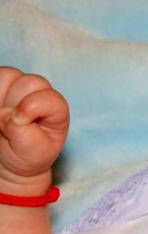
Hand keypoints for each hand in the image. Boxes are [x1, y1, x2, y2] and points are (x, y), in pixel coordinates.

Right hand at [0, 67, 68, 187]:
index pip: (49, 96)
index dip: (30, 106)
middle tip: (8, 124)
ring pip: (7, 75)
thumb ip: (22, 131)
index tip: (19, 123)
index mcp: (57, 110)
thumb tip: (5, 114)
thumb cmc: (28, 154)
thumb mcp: (33, 150)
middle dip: (15, 102)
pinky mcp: (1, 86)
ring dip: (0, 97)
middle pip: (28, 82)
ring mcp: (19, 87)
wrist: (11, 158)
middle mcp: (41, 94)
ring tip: (2, 119)